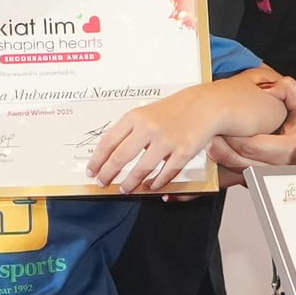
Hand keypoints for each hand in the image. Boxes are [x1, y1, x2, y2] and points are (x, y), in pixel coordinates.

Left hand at [83, 80, 222, 192]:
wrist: (204, 105)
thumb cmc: (172, 111)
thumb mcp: (145, 113)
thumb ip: (128, 131)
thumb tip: (109, 156)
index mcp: (135, 117)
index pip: (108, 141)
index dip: (97, 159)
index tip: (91, 171)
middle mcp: (149, 128)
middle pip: (120, 157)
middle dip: (108, 174)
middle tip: (102, 183)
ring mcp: (166, 140)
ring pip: (142, 169)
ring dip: (130, 183)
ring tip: (125, 189)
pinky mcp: (183, 151)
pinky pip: (165, 173)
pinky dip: (156, 183)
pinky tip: (150, 186)